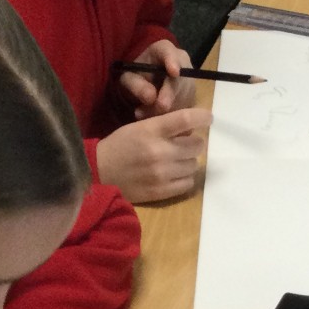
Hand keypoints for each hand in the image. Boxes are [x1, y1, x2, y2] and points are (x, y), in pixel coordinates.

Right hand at [97, 108, 212, 203]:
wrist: (99, 173)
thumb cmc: (120, 146)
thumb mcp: (140, 127)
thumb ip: (165, 127)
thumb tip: (192, 129)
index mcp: (151, 130)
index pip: (185, 119)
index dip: (202, 117)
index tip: (208, 118)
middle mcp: (159, 151)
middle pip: (197, 145)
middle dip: (194, 143)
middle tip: (184, 144)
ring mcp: (161, 174)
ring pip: (194, 165)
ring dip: (188, 161)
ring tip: (175, 160)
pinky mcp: (161, 191)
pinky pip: (188, 183)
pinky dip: (185, 177)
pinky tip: (174, 174)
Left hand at [118, 39, 197, 115]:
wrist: (144, 79)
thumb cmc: (135, 75)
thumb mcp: (128, 77)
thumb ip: (136, 84)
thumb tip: (151, 97)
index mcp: (164, 50)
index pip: (169, 53)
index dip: (173, 62)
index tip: (174, 72)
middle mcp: (183, 63)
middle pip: (180, 81)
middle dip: (168, 96)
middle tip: (155, 108)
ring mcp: (190, 81)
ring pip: (183, 97)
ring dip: (165, 110)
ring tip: (144, 114)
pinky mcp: (192, 99)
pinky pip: (185, 109)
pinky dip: (170, 116)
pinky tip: (155, 119)